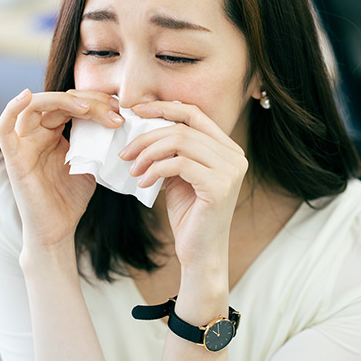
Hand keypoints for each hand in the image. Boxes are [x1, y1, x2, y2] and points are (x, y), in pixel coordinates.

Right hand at [0, 89, 122, 250]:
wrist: (57, 230)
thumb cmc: (69, 200)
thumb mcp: (89, 164)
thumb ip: (95, 142)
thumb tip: (117, 120)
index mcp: (53, 133)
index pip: (72, 104)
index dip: (96, 102)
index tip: (121, 111)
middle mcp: (36, 134)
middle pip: (58, 102)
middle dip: (89, 102)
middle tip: (115, 112)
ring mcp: (23, 144)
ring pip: (35, 106)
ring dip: (63, 101)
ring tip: (89, 109)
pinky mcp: (14, 159)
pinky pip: (3, 128)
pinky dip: (11, 109)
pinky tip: (25, 96)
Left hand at [118, 101, 247, 271]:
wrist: (200, 253)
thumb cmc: (189, 215)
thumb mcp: (179, 175)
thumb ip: (172, 151)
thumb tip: (143, 126)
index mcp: (228, 149)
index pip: (194, 114)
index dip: (164, 107)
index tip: (136, 111)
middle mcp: (235, 156)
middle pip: (183, 128)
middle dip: (148, 136)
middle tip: (125, 152)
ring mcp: (230, 170)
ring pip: (180, 142)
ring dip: (149, 153)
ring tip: (132, 168)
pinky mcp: (219, 186)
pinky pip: (179, 164)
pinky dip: (155, 170)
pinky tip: (143, 182)